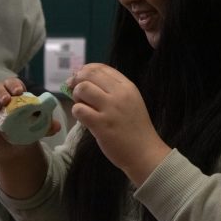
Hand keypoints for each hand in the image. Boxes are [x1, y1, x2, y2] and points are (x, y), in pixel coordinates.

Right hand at [0, 77, 61, 158]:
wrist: (17, 147)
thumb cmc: (27, 128)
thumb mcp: (39, 126)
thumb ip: (47, 125)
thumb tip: (56, 126)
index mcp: (14, 94)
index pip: (12, 83)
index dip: (15, 85)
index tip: (20, 91)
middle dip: (1, 92)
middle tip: (7, 99)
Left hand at [68, 63, 171, 185]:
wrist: (144, 152)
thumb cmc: (135, 128)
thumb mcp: (130, 101)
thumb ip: (112, 90)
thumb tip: (84, 80)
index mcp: (127, 86)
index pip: (101, 68)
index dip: (86, 70)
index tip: (80, 79)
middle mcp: (119, 94)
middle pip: (89, 75)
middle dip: (77, 81)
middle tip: (76, 92)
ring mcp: (110, 109)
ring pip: (82, 89)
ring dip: (76, 96)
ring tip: (82, 106)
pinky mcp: (101, 124)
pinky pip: (79, 109)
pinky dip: (77, 112)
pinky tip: (84, 118)